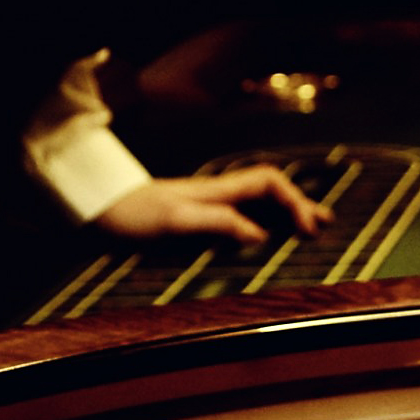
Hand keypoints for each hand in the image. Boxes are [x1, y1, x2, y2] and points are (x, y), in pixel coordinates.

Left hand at [95, 166, 328, 243]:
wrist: (94, 209)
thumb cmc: (131, 214)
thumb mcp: (174, 220)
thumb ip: (218, 222)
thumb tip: (261, 235)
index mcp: (218, 191)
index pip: (270, 182)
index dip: (295, 202)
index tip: (307, 230)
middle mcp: (217, 194)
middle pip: (270, 191)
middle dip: (300, 205)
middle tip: (325, 225)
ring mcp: (207, 205)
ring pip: (257, 203)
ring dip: (285, 214)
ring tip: (308, 229)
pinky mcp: (195, 219)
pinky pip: (240, 216)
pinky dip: (262, 223)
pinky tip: (265, 237)